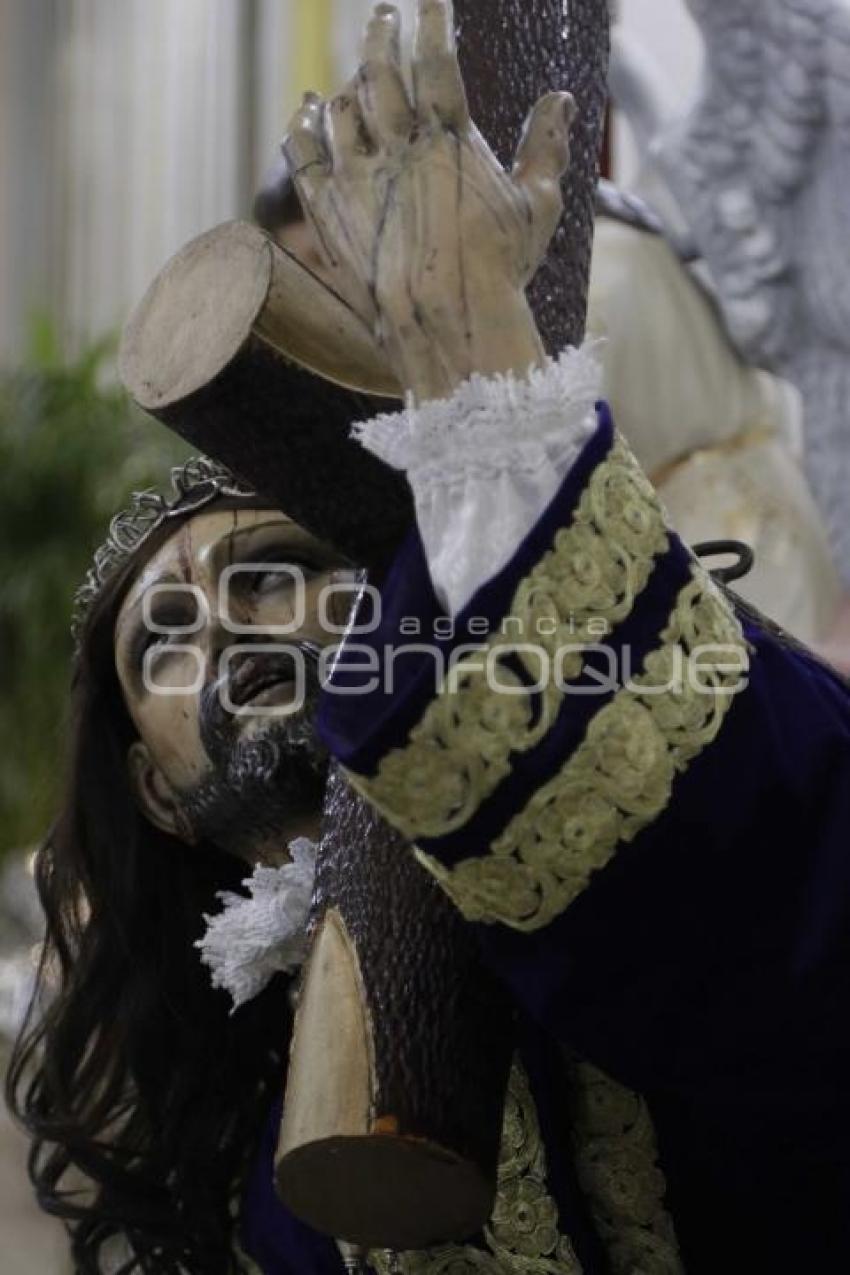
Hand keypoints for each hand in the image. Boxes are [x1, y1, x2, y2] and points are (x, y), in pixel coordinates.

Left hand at [282, 0, 575, 400]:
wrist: (444, 325)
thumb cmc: (499, 272)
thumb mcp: (537, 207)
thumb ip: (546, 147)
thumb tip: (560, 99)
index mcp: (450, 138)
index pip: (435, 59)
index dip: (433, 22)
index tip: (431, 4)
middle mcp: (398, 147)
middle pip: (380, 70)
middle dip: (383, 33)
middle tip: (385, 14)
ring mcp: (356, 177)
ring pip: (341, 107)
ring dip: (348, 82)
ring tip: (356, 72)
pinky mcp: (327, 211)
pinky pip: (303, 151)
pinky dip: (303, 123)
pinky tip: (308, 108)